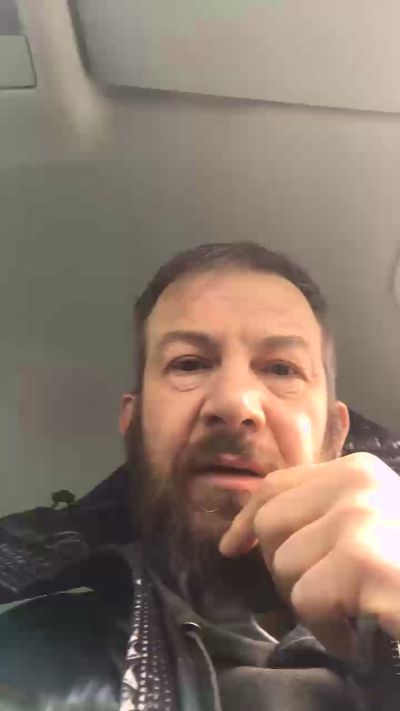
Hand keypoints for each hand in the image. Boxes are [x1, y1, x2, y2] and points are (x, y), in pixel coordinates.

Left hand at [219, 453, 399, 655]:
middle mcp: (356, 484)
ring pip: (286, 567)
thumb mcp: (371, 521)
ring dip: (309, 604)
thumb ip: (325, 510)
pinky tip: (358, 630)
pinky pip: (306, 600)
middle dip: (281, 568)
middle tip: (319, 592)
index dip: (246, 517)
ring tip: (349, 611)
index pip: (275, 485)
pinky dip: (327, 629)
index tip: (233, 545)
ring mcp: (360, 519)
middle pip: (270, 525)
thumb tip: (256, 523)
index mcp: (356, 471)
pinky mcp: (363, 560)